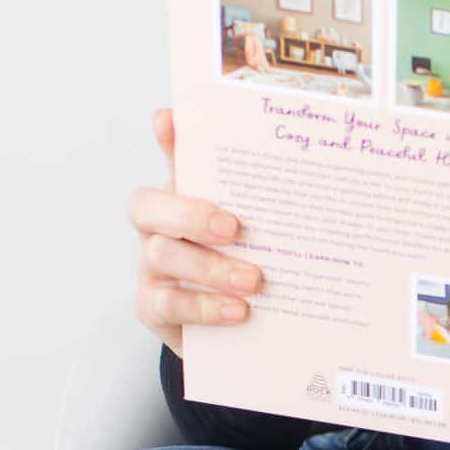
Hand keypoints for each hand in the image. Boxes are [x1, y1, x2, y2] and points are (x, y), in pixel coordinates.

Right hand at [129, 108, 261, 355]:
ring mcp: (151, 267)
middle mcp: (159, 228)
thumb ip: (266, 203)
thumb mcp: (262, 234)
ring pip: (163, 255)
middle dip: (189, 213)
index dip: (168, 143)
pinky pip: (167, 305)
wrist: (238, 330)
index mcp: (185, 199)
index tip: (169, 119)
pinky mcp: (153, 308)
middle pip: (149, 207)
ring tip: (254, 281)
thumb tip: (301, 167)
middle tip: (234, 228)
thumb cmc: (247, 267)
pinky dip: (204, 307)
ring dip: (210, 268)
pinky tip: (239, 311)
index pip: (173, 163)